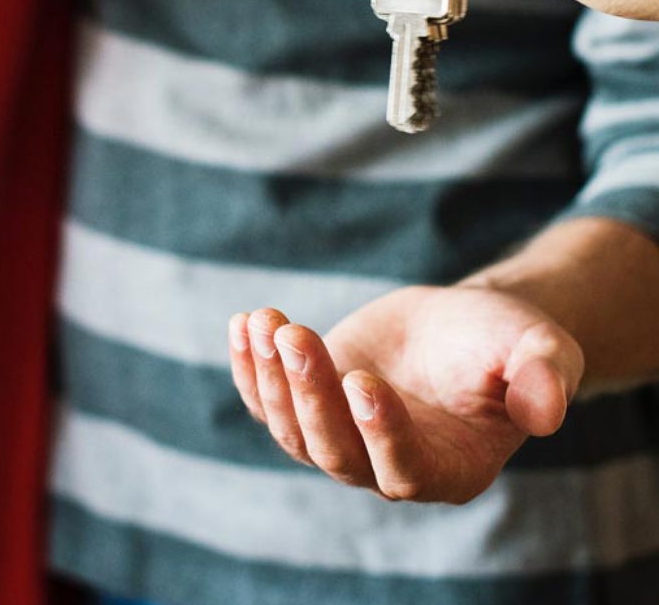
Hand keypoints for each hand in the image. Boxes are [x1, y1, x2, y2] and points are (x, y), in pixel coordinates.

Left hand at [229, 285, 583, 502]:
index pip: (403, 469)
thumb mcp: (540, 349)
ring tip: (264, 321)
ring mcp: (339, 440)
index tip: (361, 378)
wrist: (460, 325)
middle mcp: (386, 468)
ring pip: (292, 429)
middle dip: (309, 393)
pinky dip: (248, 367)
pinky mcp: (307, 408)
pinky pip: (265, 402)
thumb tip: (547, 413)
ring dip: (271, 377)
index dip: (379, 431)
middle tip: (294, 334)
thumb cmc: (505, 342)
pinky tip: (243, 323)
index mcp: (449, 468)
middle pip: (334, 451)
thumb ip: (546, 377)